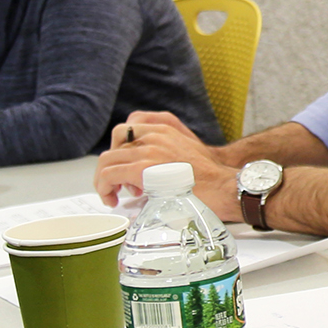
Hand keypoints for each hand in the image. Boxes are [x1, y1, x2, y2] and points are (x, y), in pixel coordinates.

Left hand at [94, 110, 240, 218]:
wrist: (224, 187)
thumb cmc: (209, 178)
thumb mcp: (185, 152)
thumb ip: (163, 156)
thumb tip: (144, 176)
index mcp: (163, 128)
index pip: (127, 131)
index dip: (120, 152)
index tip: (124, 170)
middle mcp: (153, 135)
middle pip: (114, 144)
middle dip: (110, 165)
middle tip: (117, 185)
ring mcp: (148, 150)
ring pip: (107, 159)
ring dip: (104, 178)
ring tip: (112, 195)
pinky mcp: (143, 168)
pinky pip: (110, 174)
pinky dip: (105, 186)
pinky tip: (112, 199)